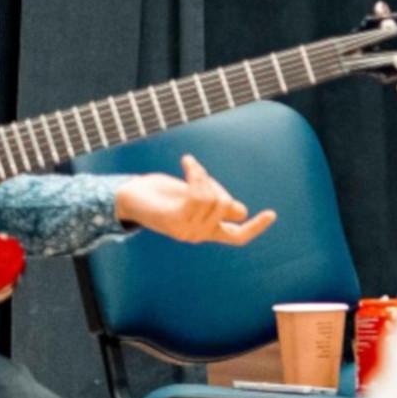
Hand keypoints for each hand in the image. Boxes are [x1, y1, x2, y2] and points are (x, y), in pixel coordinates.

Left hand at [116, 155, 277, 246]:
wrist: (125, 197)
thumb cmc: (159, 194)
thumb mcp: (194, 198)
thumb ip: (216, 204)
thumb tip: (240, 212)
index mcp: (204, 232)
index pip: (236, 236)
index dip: (256, 226)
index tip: (272, 213)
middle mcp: (198, 236)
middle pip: (230, 206)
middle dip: (218, 185)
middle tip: (197, 175)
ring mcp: (187, 231)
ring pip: (215, 198)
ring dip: (204, 177)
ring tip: (190, 168)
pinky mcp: (176, 221)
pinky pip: (200, 194)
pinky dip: (196, 172)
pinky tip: (188, 161)